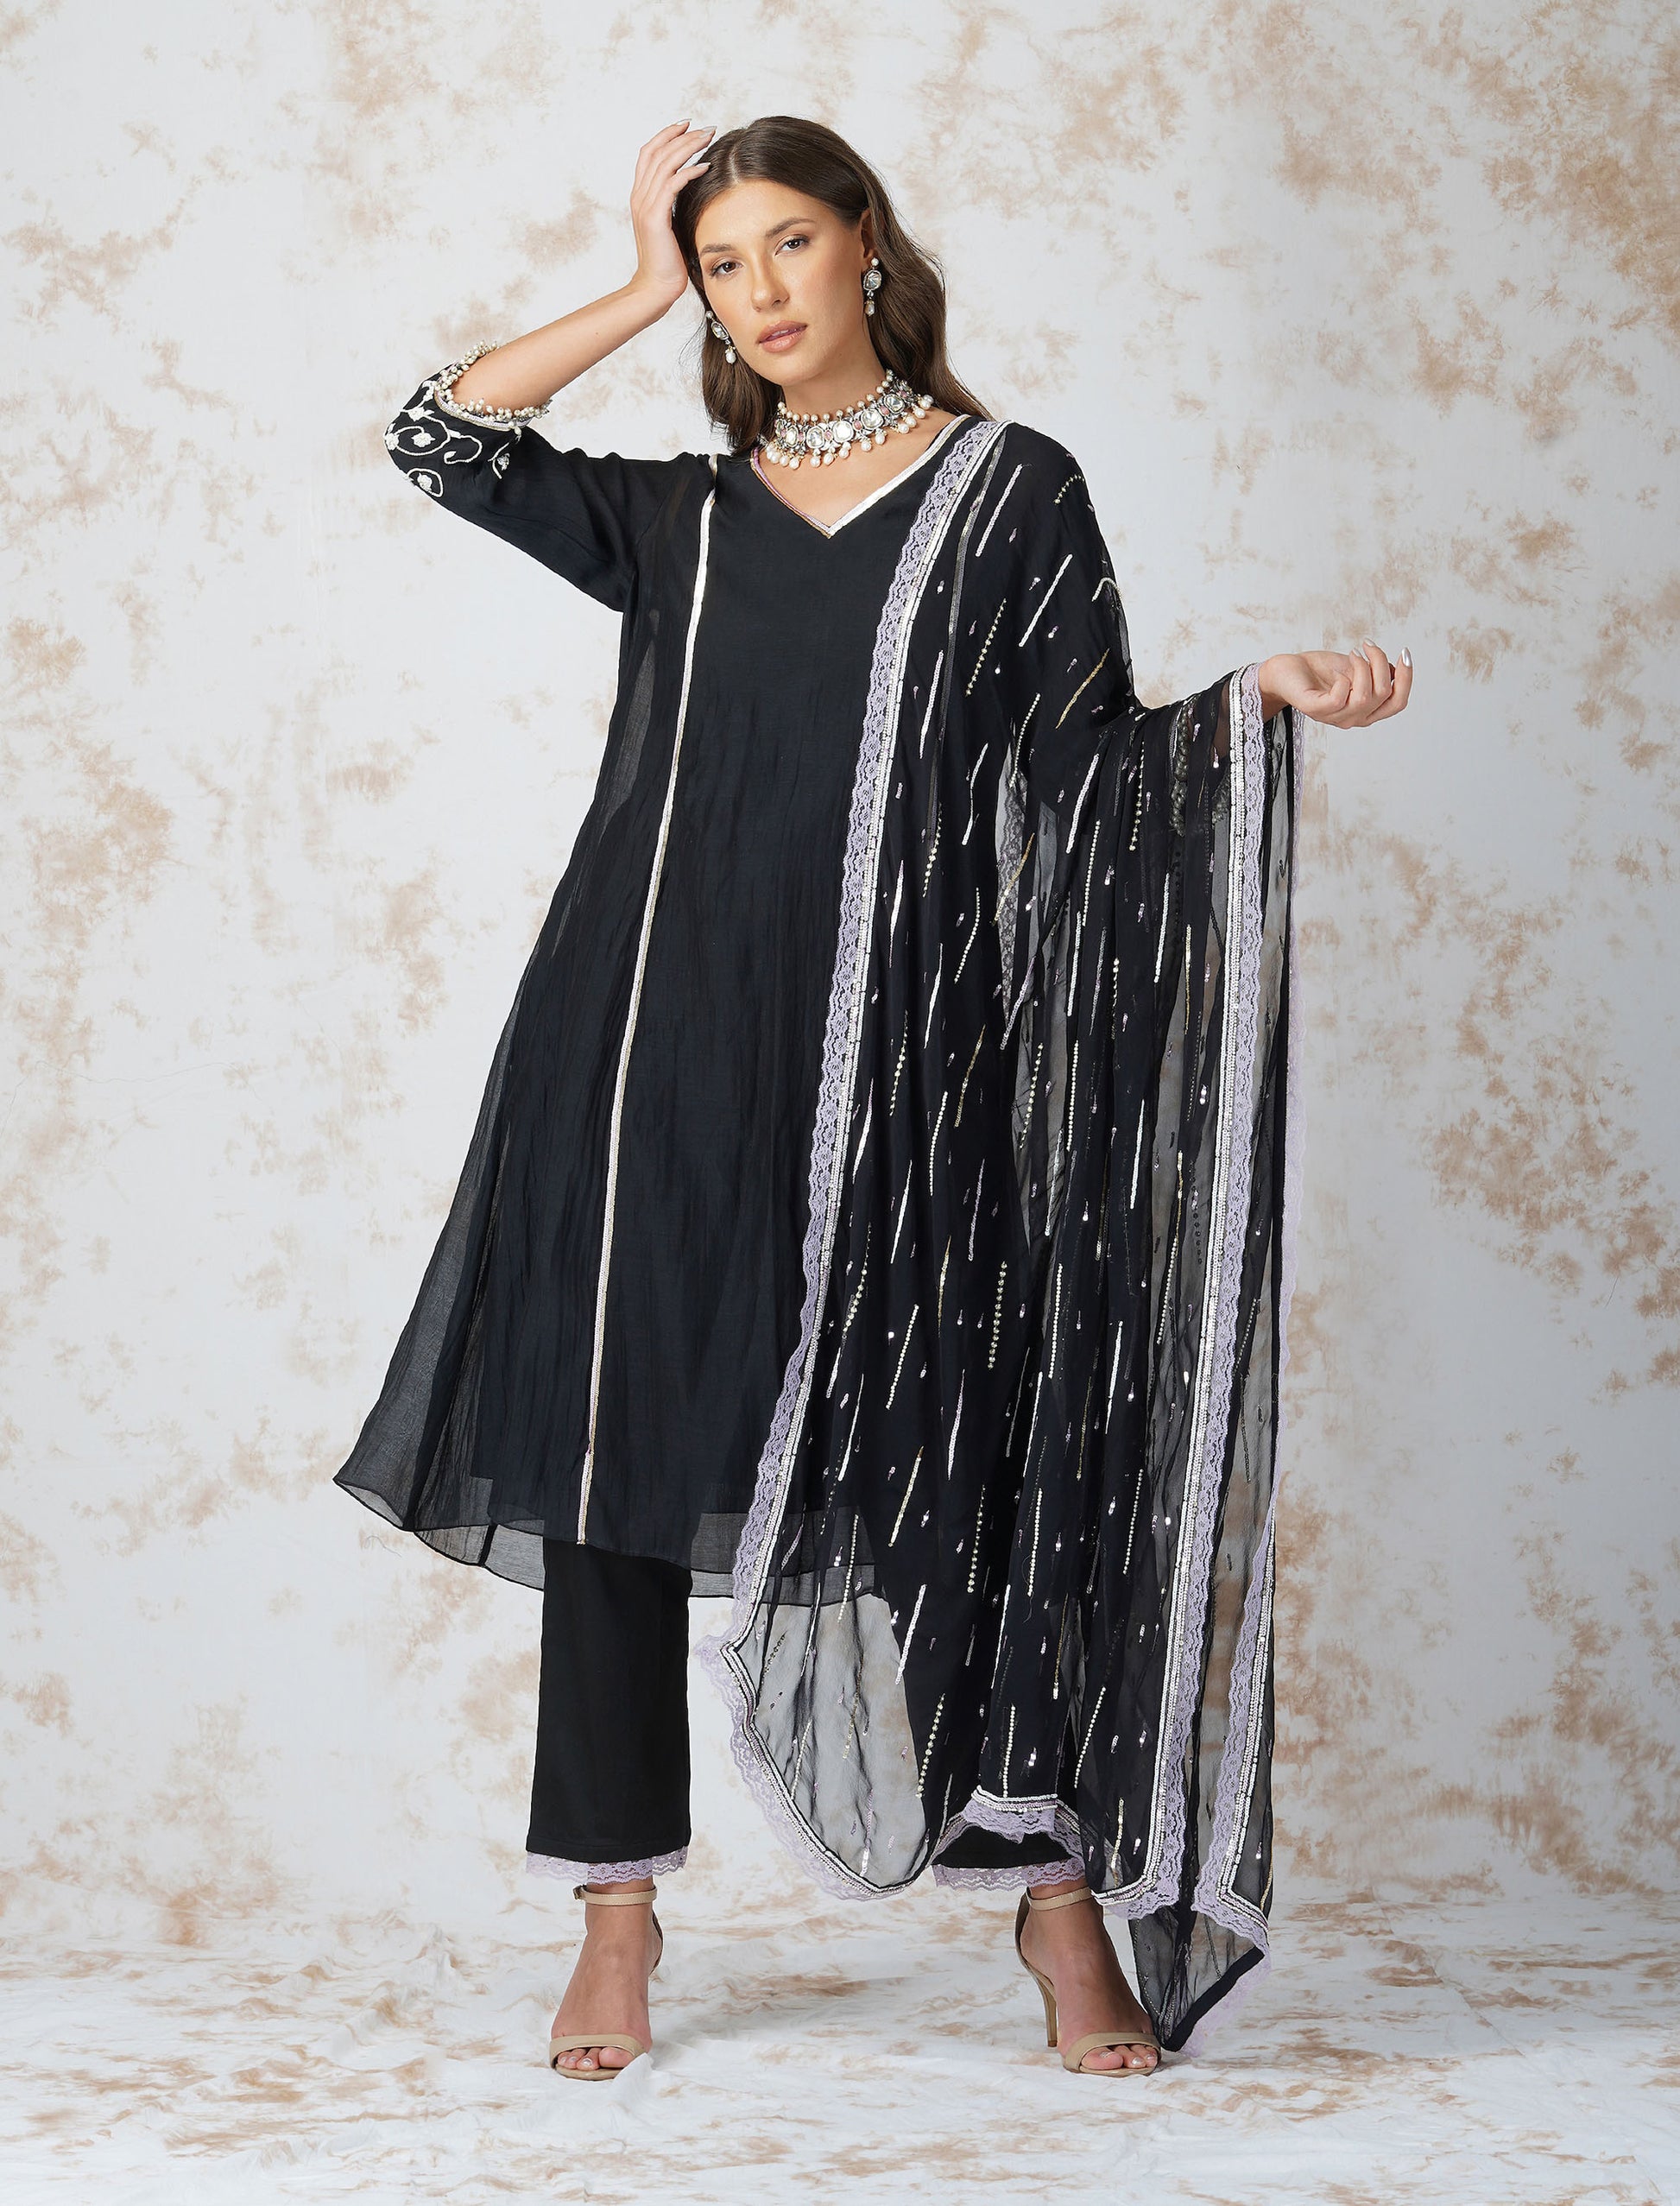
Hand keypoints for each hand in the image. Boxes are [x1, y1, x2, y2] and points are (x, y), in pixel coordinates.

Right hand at [628, 122, 713, 312]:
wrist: (655, 288)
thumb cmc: (668, 262)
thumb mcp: (671, 226)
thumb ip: (674, 204)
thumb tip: (694, 188)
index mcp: (640, 196)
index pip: (649, 153)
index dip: (667, 135)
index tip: (688, 125)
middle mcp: (639, 196)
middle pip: (657, 151)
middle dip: (682, 135)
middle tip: (705, 127)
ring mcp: (645, 205)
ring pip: (665, 162)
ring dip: (688, 147)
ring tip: (707, 139)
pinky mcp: (655, 217)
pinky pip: (672, 184)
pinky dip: (689, 171)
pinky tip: (705, 166)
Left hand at [1256, 643, 1412, 726]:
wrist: (1287, 671)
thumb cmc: (1320, 671)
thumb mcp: (1355, 668)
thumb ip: (1376, 672)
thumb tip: (1396, 670)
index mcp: (1366, 711)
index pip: (1398, 702)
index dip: (1407, 678)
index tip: (1404, 653)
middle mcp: (1353, 718)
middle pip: (1386, 696)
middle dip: (1382, 664)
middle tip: (1367, 646)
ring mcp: (1334, 717)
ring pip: (1365, 696)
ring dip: (1363, 667)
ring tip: (1353, 652)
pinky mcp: (1315, 709)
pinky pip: (1340, 698)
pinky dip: (1344, 679)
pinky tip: (1339, 671)